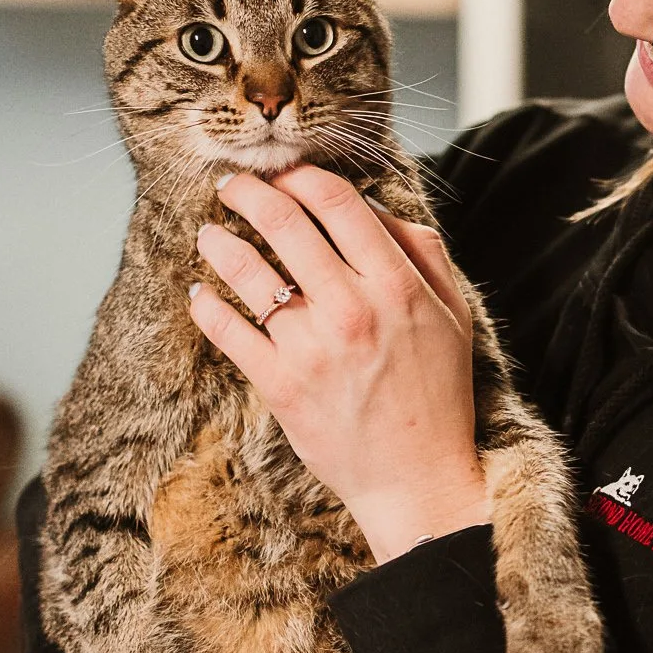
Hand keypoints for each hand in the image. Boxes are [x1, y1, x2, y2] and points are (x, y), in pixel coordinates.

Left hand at [189, 166, 489, 561]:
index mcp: (396, 284)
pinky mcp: (280, 385)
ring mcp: (311, 347)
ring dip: (219, 241)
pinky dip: (206, 304)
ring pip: (247, 271)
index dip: (301, 176)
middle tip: (231, 185)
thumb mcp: (452, 313)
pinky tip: (200, 292)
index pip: (337, 202)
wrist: (418, 479)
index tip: (284, 173)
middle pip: (284, 222)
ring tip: (208, 232)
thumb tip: (374, 207)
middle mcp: (351, 308)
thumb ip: (421, 252)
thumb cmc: (437, 393)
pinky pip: (228, 331)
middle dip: (248, 192)